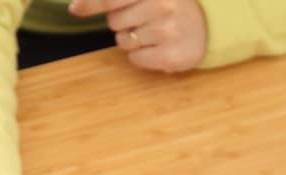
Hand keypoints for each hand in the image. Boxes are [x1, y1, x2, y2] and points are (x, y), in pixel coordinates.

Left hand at [69, 0, 206, 71]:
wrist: (210, 26)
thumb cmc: (172, 6)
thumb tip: (77, 4)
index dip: (90, 3)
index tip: (74, 9)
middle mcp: (162, 5)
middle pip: (115, 21)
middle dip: (122, 21)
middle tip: (143, 18)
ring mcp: (166, 31)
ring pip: (123, 41)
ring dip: (132, 39)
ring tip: (153, 32)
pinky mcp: (169, 55)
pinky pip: (135, 59)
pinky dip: (140, 55)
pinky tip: (156, 46)